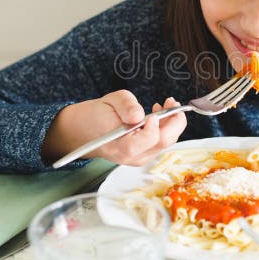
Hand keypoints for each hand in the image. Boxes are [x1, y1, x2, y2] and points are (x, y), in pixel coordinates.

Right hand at [42, 90, 186, 165]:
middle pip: (163, 143)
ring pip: (166, 143)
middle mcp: (132, 157)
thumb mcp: (109, 101)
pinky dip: (165, 128)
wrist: (84, 132)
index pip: (149, 140)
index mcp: (120, 146)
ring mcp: (139, 158)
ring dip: (171, 123)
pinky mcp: (143, 155)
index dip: (157, 123)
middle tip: (171, 102)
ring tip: (163, 106)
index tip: (155, 108)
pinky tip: (157, 116)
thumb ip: (125, 105)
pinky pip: (161, 143)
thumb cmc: (96, 116)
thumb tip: (139, 114)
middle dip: (174, 121)